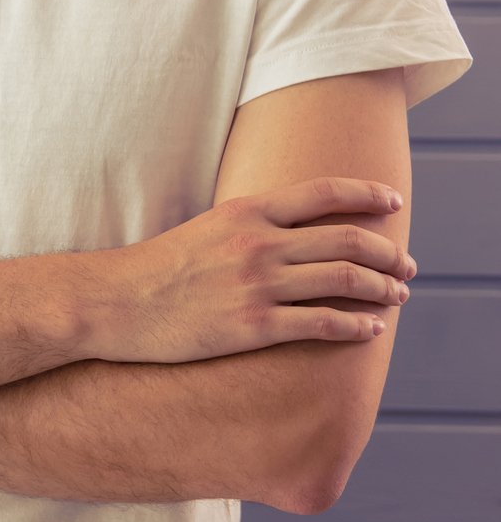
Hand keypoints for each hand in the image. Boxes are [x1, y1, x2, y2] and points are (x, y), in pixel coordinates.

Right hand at [91, 177, 415, 363]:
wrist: (115, 302)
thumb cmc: (157, 268)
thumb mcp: (206, 228)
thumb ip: (250, 225)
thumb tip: (291, 229)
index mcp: (246, 212)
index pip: (324, 193)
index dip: (367, 195)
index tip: (393, 202)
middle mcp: (258, 244)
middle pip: (348, 240)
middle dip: (389, 252)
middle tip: (406, 264)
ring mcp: (258, 285)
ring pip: (346, 281)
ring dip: (383, 289)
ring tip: (398, 295)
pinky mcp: (254, 327)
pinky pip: (323, 324)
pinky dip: (357, 325)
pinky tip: (371, 328)